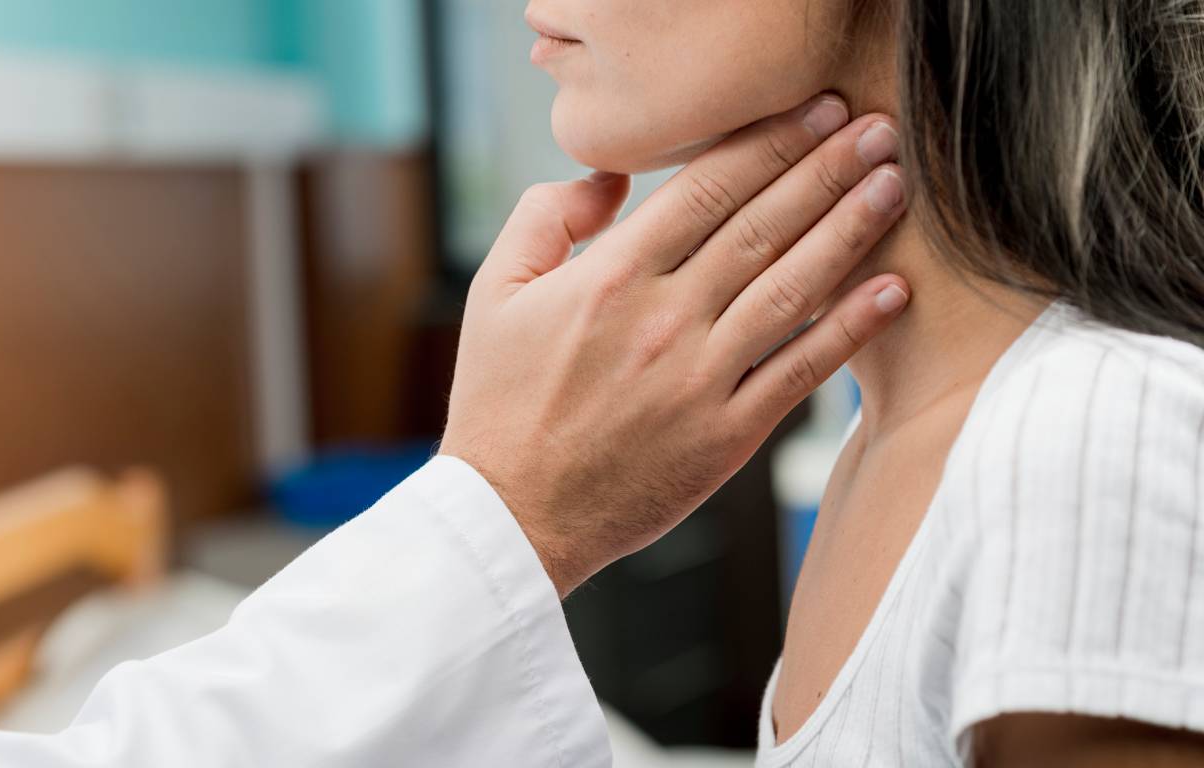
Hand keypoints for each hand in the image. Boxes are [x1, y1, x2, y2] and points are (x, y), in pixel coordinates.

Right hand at [439, 94, 910, 597]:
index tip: (815, 110)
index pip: (707, 189)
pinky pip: (800, 373)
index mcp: (610, 278)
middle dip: (827, 169)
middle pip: (763, 226)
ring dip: (850, 231)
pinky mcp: (727, 437)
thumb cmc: (500, 402)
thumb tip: (608, 177)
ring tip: (894, 186)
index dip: (770, 142)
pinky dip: (850, 329)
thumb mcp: (494, 293)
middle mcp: (664, 320)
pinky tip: (890, 290)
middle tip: (876, 128)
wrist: (512, 514)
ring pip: (792, 289)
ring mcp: (701, 380)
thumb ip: (545, 217)